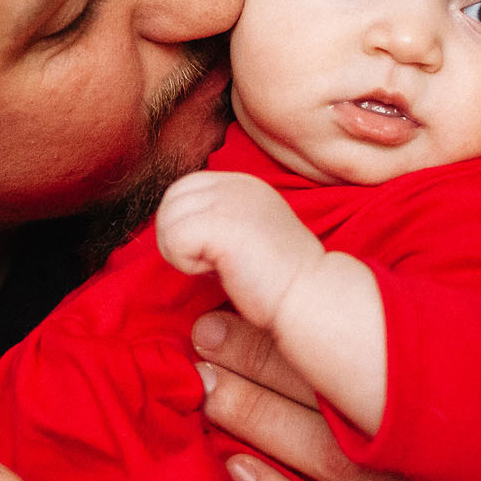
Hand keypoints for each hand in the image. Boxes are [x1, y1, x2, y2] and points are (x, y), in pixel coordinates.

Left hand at [156, 171, 324, 329]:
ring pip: (168, 218)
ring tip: (220, 268)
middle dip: (179, 236)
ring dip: (184, 252)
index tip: (220, 255)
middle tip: (214, 264)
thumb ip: (216, 228)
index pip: (184, 190)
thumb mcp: (247, 240)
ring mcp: (230, 199)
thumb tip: (174, 232)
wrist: (312, 296)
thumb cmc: (279, 282)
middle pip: (171, 199)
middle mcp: (237, 183)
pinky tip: (221, 271)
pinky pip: (175, 237)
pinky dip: (187, 262)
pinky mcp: (222, 221)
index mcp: (243, 185)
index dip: (189, 227)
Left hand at [189, 309, 480, 480]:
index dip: (312, 328)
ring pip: (344, 469)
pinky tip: (241, 476)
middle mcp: (470, 466)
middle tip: (204, 333)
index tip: (250, 297)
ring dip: (265, 426)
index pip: (388, 354)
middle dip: (273, 364)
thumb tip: (351, 324)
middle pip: (355, 402)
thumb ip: (449, 386)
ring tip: (207, 391)